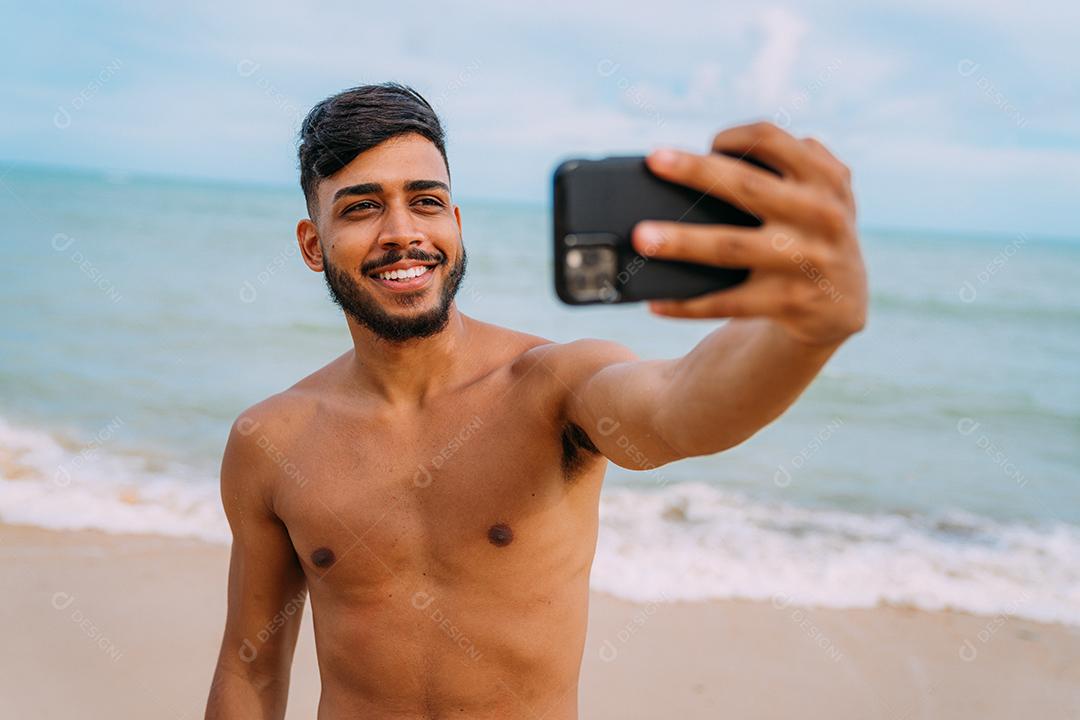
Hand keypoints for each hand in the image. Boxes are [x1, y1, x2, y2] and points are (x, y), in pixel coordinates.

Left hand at [631, 121, 867, 347]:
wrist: (844, 302)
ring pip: (731, 247)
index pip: (771, 139)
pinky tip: (656, 304)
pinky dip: (688, 305)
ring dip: (682, 242)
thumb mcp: (820, 192)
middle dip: (695, 171)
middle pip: (746, 185)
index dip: (733, 136)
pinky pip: (729, 302)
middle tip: (654, 161)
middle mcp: (820, 214)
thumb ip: (789, 165)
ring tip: (641, 238)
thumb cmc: (810, 232)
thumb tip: (705, 156)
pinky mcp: (790, 302)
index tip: (705, 145)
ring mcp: (806, 260)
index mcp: (824, 177)